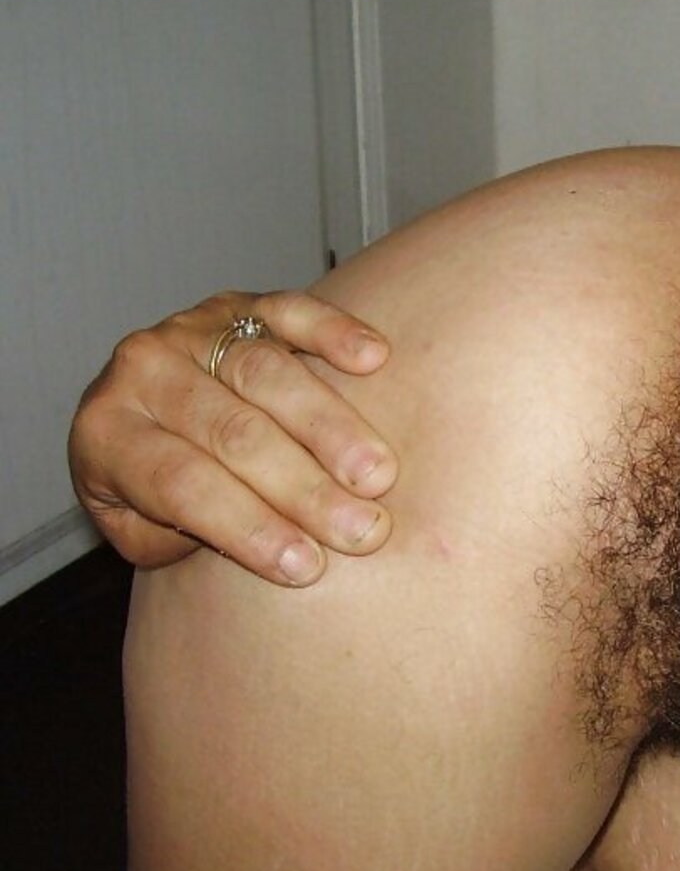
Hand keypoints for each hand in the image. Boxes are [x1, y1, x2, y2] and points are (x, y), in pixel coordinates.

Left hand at [69, 290, 397, 585]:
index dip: (247, 525)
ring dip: (332, 428)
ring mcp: (191, 331)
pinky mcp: (239, 305)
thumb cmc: (152, 487)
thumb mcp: (141, 531)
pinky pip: (288, 311)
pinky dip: (332, 330)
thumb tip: (268, 538)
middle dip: (305, 488)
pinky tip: (372, 359)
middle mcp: (141, 372)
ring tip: (379, 475)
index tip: (307, 566)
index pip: (182, 484)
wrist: (136, 411)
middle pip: (234, 432)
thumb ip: (187, 534)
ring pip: (266, 374)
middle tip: (362, 531)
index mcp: (108, 435)